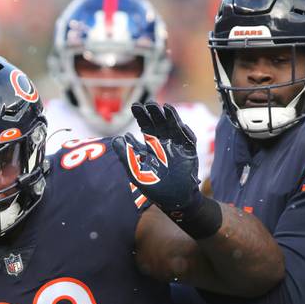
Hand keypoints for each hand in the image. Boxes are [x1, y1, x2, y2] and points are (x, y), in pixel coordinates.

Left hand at [113, 102, 202, 217]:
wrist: (173, 199)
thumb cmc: (153, 186)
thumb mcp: (135, 171)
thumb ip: (126, 155)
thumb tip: (116, 139)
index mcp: (151, 145)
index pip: (146, 126)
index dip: (141, 116)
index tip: (135, 106)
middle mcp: (164, 142)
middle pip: (159, 123)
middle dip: (154, 113)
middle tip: (147, 103)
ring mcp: (177, 146)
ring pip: (173, 126)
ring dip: (168, 117)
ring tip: (163, 107)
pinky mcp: (188, 152)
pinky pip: (187, 138)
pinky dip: (184, 130)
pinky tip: (178, 123)